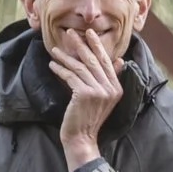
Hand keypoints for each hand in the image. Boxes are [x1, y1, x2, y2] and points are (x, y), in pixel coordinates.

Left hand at [52, 26, 125, 169]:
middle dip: (81, 45)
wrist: (82, 139)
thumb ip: (110, 79)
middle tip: (70, 33)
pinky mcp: (84, 94)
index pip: (106, 62)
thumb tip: (119, 61)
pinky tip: (52, 65)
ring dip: (66, 57)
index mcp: (116, 88)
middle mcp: (110, 88)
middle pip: (93, 61)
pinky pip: (71, 77)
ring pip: (80, 68)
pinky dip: (60, 70)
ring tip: (55, 50)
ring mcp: (98, 91)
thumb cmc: (89, 119)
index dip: (97, 46)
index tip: (89, 33)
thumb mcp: (104, 98)